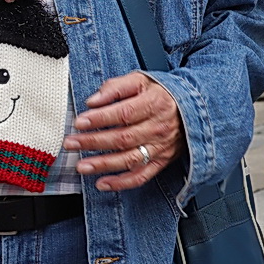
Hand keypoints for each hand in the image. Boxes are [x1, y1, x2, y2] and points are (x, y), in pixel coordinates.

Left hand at [65, 72, 184, 190]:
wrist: (191, 109)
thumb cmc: (162, 94)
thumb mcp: (141, 80)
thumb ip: (116, 87)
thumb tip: (94, 100)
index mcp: (153, 104)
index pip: (123, 113)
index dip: (100, 119)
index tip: (80, 122)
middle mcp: (157, 128)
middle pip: (122, 138)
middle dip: (93, 142)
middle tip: (71, 143)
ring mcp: (159, 147)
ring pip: (129, 159)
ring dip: (103, 165)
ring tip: (82, 166)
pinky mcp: (160, 162)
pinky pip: (141, 176)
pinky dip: (121, 183)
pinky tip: (103, 183)